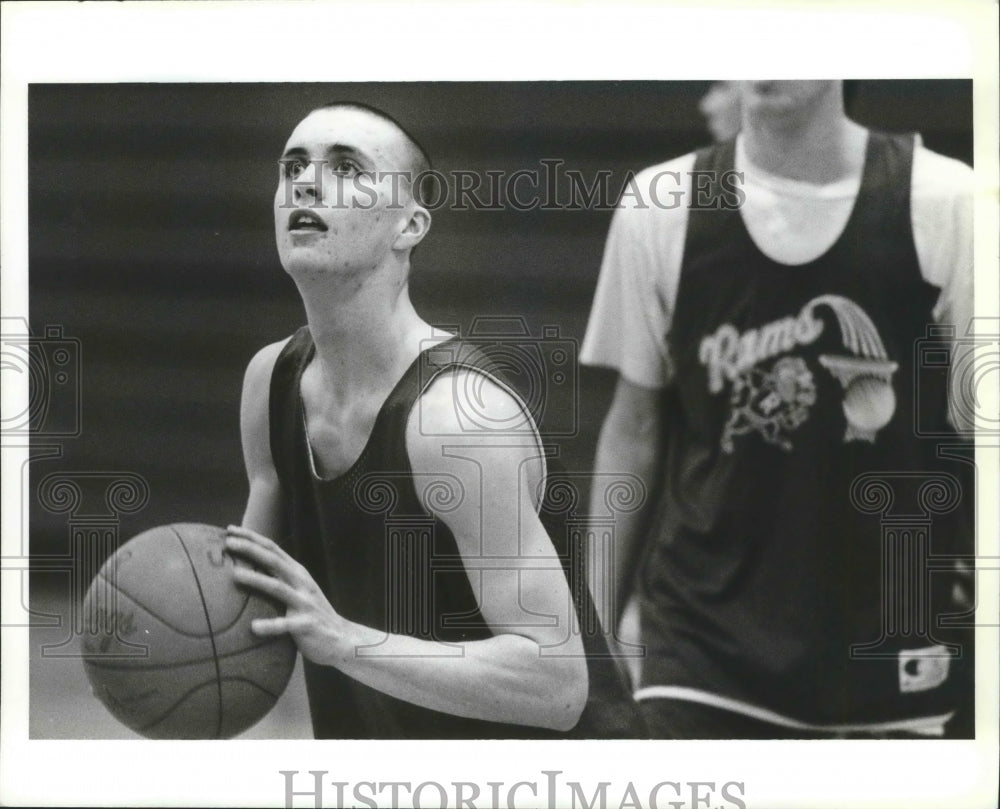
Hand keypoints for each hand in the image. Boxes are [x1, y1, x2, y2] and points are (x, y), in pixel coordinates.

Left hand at [225, 525, 348, 665]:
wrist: (341, 637)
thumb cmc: (309, 611)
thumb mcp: (297, 589)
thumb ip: (279, 578)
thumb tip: (245, 570)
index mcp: (297, 572)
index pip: (272, 549)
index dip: (252, 538)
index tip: (230, 530)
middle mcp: (301, 583)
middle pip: (274, 561)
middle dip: (251, 550)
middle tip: (228, 542)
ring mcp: (305, 602)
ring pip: (278, 588)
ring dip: (257, 580)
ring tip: (235, 575)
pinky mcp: (307, 624)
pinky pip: (286, 625)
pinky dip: (271, 625)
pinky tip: (254, 627)